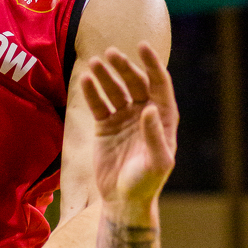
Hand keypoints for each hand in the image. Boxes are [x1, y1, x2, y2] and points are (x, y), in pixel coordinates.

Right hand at [80, 43, 177, 211]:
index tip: (142, 46)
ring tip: (94, 63)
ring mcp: (124, 118)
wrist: (123, 200)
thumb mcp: (157, 162)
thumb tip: (148, 108)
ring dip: (105, 75)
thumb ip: (154, 135)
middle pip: (134, 83)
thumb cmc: (146, 183)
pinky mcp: (105, 126)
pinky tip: (85, 80)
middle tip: (110, 54)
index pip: (159, 84)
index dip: (152, 65)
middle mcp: (144, 113)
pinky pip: (98, 104)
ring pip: (114, 90)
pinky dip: (91, 92)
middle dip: (123, 67)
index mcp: (162, 118)